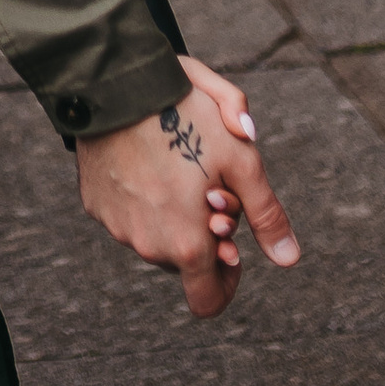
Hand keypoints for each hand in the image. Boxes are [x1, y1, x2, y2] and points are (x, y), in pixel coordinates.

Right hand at [73, 77, 299, 319]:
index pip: (207, 301)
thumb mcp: (242, 160)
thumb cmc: (186, 118)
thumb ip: (267, 215)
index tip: (231, 247)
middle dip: (201, 233)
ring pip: (155, 237)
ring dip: (170, 216)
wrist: (116, 83)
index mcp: (186, 245)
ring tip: (175, 165)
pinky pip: (125, 215)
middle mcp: (147, 246)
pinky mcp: (95, 204)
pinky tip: (145, 158)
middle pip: (184, 261)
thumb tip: (288, 258)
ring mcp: (117, 226)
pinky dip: (141, 199)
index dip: (226, 282)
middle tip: (208, 186)